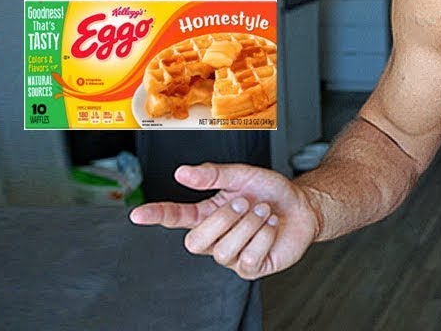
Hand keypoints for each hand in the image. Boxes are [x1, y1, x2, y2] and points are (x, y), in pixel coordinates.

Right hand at [129, 163, 321, 278]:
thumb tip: (182, 173)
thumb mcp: (242, 175)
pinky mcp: (251, 267)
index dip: (157, 216)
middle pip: (196, 242)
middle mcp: (216, 237)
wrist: (302, 205)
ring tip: (263, 212)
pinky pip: (248, 258)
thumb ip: (213, 174)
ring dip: (249, 225)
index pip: (175, 218)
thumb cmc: (271, 192)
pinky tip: (271, 227)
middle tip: (246, 203)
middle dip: (223, 219)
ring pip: (224, 250)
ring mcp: (232, 255)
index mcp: (208, 214)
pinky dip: (264, 237)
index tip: (138, 214)